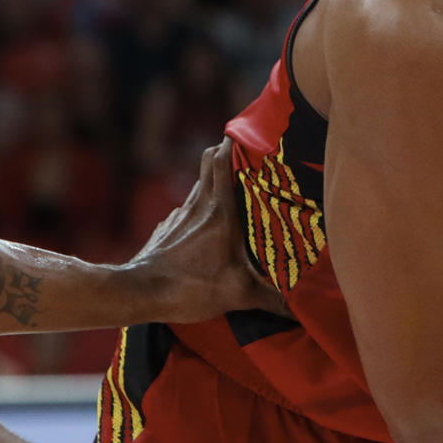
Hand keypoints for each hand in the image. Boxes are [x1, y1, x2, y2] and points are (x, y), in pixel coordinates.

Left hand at [128, 140, 286, 322]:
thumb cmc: (190, 288)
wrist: (140, 293)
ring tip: (237, 189)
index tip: (252, 132)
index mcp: (219, 211)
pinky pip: (187, 208)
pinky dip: (200, 207)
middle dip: (227, 151)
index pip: (223, 159)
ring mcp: (179, 215)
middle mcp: (198, 205)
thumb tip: (303, 310)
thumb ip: (273, 299)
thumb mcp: (238, 294)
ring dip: (216, 179)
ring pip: (200, 183)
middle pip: (209, 161)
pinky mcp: (166, 229)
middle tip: (248, 154)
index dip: (235, 140)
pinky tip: (208, 226)